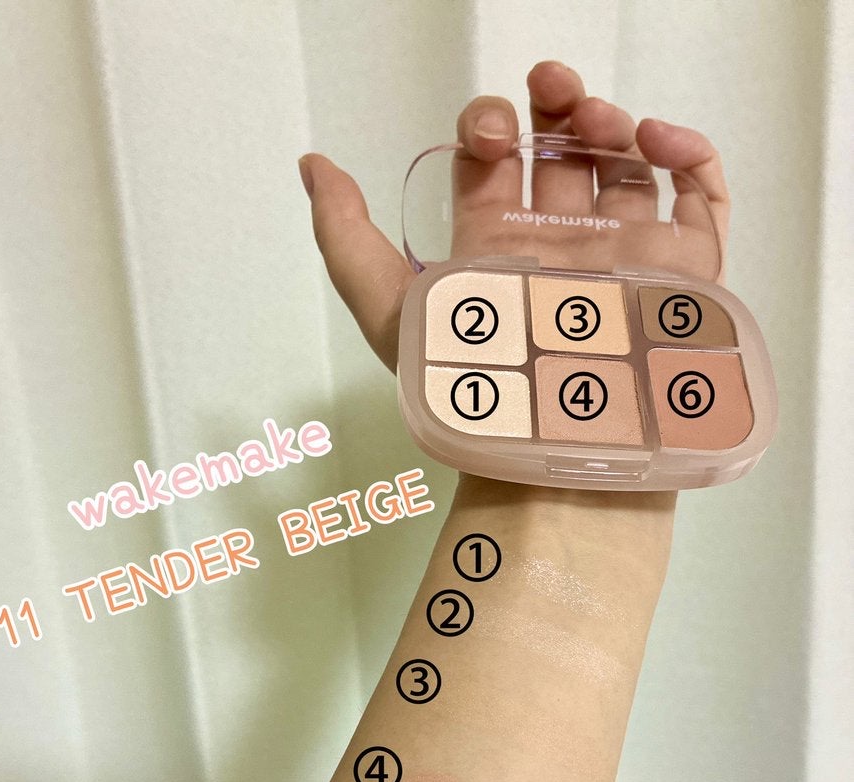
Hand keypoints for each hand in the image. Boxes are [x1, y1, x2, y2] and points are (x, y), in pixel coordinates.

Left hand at [298, 61, 730, 375]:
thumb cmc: (475, 398)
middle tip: (550, 89)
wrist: (558, 462)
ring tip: (598, 120)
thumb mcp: (393, 314)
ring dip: (612, 119)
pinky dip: (689, 155)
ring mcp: (624, 257)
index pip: (494, 167)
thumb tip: (312, 167)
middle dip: (554, 104)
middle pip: (560, 151)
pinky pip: (699, 198)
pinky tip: (660, 142)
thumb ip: (345, 240)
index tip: (490, 136)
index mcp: (497, 248)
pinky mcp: (682, 273)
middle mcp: (560, 247)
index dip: (488, 127)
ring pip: (625, 164)